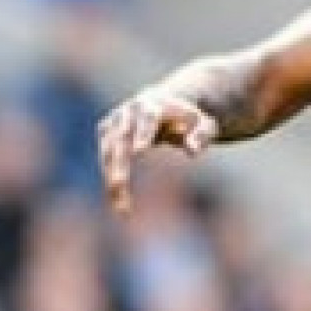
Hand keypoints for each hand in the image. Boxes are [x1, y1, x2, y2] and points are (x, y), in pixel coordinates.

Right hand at [97, 83, 219, 213]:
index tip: (139, 151)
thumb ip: (203, 135)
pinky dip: (109, 181)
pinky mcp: (106, 133)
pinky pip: (105, 159)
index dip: (142, 132)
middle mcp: (128, 112)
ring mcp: (114, 122)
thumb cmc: (188, 119)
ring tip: (121, 207)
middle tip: (119, 184)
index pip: (147, 117)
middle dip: (119, 160)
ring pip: (108, 152)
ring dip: (110, 178)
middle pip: (121, 137)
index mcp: (153, 105)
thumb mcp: (204, 124)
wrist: (165, 103)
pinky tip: (117, 203)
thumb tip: (192, 151)